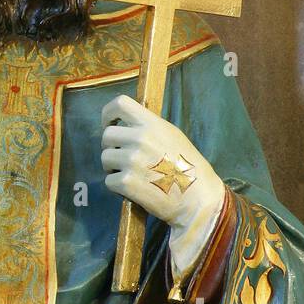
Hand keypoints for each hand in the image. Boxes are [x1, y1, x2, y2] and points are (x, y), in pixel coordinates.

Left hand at [100, 94, 225, 271]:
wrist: (198, 199)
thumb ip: (150, 128)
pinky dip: (117, 187)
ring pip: (105, 158)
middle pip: (108, 135)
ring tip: (131, 174)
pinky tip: (133, 189)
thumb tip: (128, 126)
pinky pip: (109, 180)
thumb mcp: (173, 137)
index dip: (109, 114)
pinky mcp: (126, 182)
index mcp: (152, 124)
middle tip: (123, 158)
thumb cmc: (189, 169)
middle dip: (112, 147)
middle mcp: (140, 138)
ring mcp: (132, 160)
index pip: (120, 104)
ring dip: (113, 167)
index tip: (110, 124)